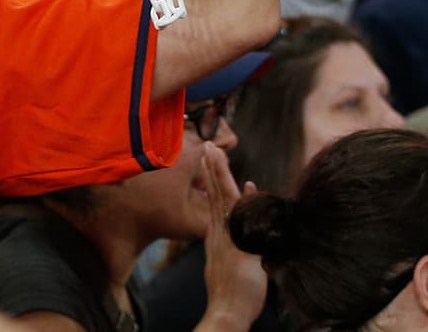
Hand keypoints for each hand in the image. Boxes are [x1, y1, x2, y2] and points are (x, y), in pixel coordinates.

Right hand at [201, 143, 267, 327]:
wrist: (225, 314)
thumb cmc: (230, 295)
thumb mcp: (230, 265)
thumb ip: (238, 246)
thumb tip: (245, 237)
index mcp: (217, 237)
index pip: (215, 202)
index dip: (214, 179)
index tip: (214, 160)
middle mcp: (219, 235)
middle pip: (215, 195)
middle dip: (213, 169)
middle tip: (209, 146)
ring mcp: (228, 241)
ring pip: (224, 201)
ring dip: (221, 176)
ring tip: (216, 154)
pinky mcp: (240, 251)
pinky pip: (243, 222)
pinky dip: (246, 203)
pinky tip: (250, 187)